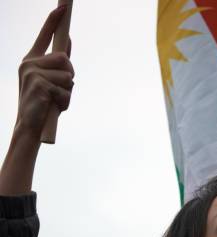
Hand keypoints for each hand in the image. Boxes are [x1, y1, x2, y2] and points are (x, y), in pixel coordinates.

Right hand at [0, 6, 73, 195]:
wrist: (30, 127)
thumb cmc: (44, 104)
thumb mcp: (52, 81)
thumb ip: (58, 63)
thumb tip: (67, 40)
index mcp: (32, 60)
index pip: (45, 35)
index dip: (54, 19)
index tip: (64, 6)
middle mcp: (29, 63)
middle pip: (66, 59)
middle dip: (69, 76)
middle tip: (58, 91)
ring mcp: (32, 73)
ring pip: (69, 76)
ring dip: (68, 92)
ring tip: (54, 101)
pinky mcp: (39, 85)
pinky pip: (66, 90)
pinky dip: (65, 102)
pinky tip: (52, 107)